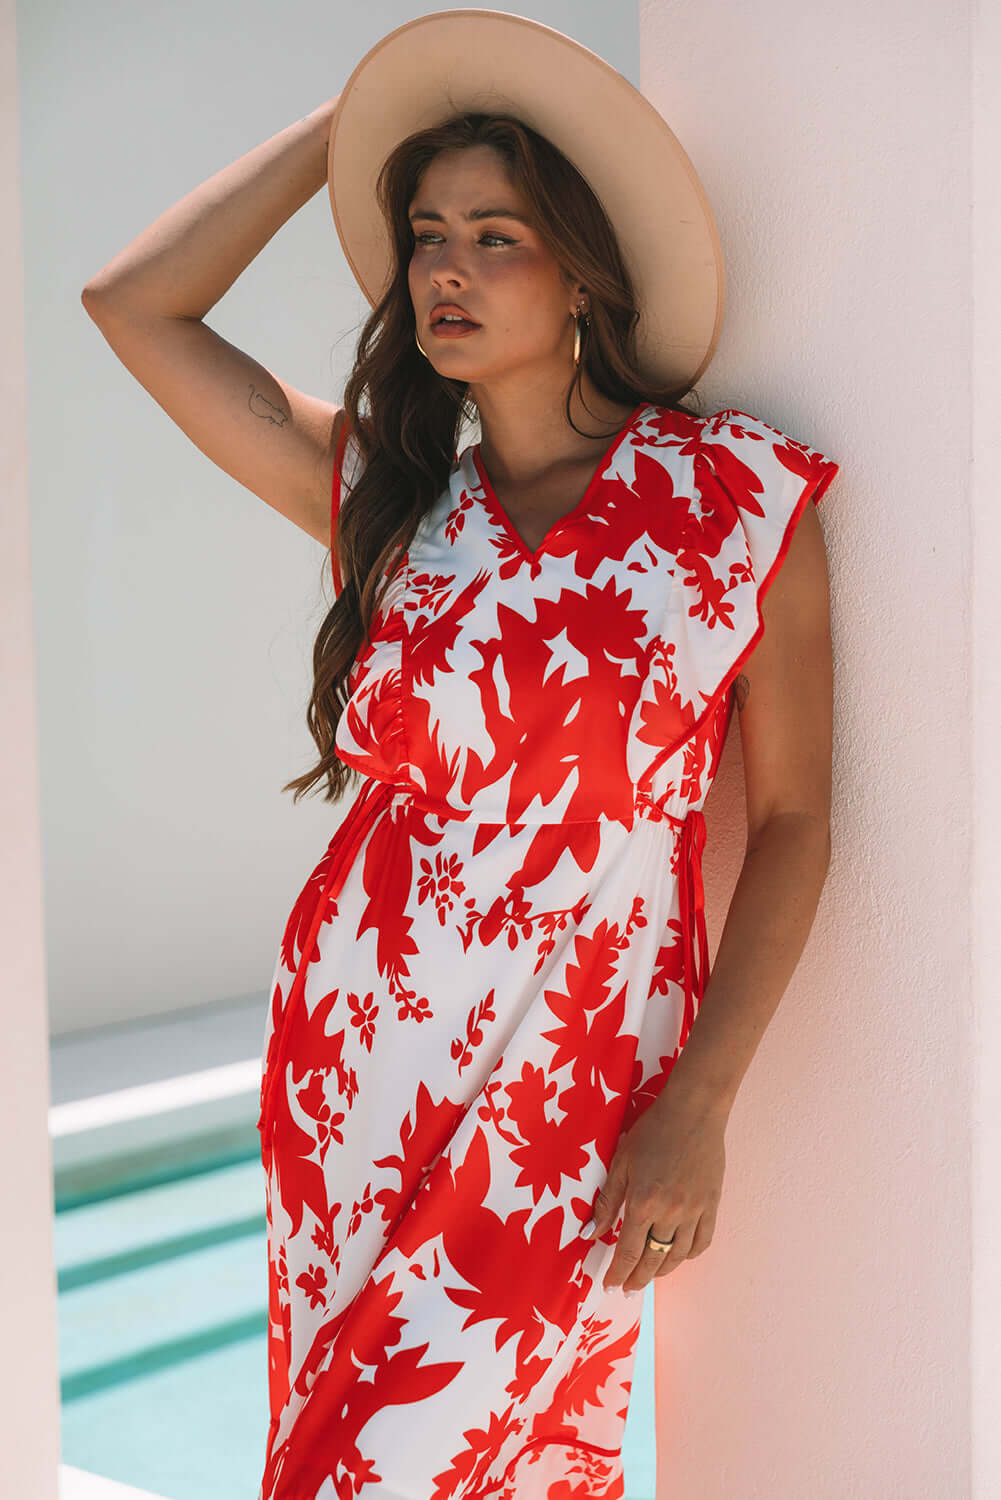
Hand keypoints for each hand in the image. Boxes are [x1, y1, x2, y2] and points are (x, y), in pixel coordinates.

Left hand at [588, 1086, 727, 1291]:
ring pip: (678, 1255)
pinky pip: (702, 1242)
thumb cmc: (653, 1131)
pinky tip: (678, 1255)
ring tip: (650, 1275)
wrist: (693, 1112)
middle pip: (653, 1260)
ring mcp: (694, 1211)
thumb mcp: (621, 1162)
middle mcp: (670, 1213)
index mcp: (644, 1202)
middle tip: (628, 1288)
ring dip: (662, 1270)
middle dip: (638, 1279)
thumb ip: (608, 1201)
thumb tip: (593, 1232)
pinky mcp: (712, 1205)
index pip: (628, 1251)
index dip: (618, 1272)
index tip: (611, 1285)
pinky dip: (688, 1254)